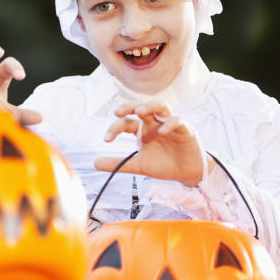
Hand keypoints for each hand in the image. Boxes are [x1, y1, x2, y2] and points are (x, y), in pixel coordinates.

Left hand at [93, 101, 212, 185]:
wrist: (186, 173)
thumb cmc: (163, 164)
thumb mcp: (138, 165)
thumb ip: (118, 164)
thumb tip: (94, 163)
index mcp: (142, 130)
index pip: (126, 122)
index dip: (114, 128)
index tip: (106, 139)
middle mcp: (154, 123)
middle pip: (141, 107)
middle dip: (129, 106)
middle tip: (117, 112)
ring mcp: (169, 124)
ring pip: (160, 106)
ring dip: (149, 106)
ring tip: (139, 111)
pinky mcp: (184, 129)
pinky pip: (177, 121)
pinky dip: (170, 124)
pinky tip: (162, 131)